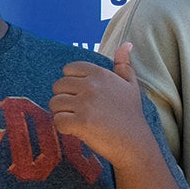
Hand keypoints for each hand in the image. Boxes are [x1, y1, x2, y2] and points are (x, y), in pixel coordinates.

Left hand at [50, 43, 150, 167]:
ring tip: (78, 121)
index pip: (68, 69)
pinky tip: (77, 130)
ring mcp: (84, 103)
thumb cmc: (131, 114)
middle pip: (58, 86)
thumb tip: (126, 44)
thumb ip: (124, 64)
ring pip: (55, 103)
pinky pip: (57, 121)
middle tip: (80, 111)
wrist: (134, 143)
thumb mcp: (131, 85)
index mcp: (100, 74)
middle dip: (65, 99)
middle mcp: (91, 85)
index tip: (83, 96)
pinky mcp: (79, 122)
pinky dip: (64, 128)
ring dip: (63, 114)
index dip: (72, 84)